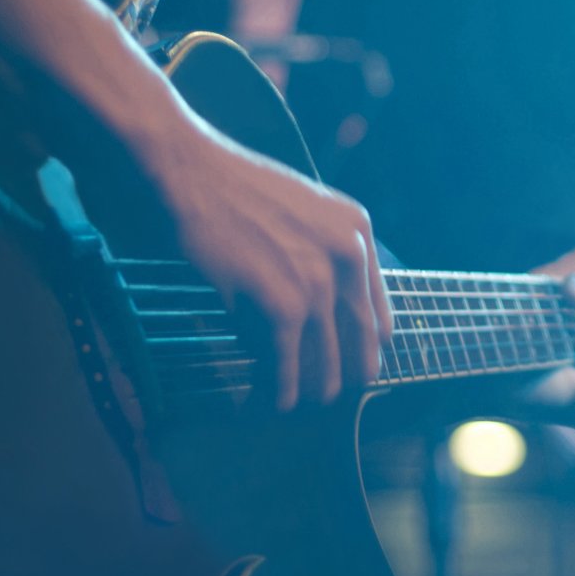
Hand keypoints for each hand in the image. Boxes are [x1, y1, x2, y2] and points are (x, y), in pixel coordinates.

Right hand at [151, 123, 391, 410]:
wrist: (197, 173)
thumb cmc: (242, 190)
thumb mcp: (309, 210)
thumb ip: (328, 251)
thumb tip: (332, 307)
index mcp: (359, 231)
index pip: (378, 305)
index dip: (369, 341)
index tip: (362, 360)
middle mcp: (348, 256)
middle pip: (359, 336)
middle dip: (351, 371)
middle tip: (342, 392)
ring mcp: (317, 280)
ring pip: (327, 353)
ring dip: (318, 385)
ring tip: (311, 401)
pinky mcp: (282, 301)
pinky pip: (290, 358)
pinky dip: (286, 384)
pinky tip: (282, 399)